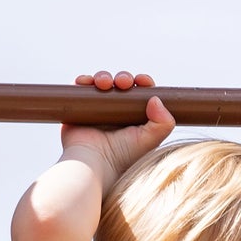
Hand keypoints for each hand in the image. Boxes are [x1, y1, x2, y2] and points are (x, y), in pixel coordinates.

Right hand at [62, 71, 174, 187]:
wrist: (93, 164)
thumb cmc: (122, 157)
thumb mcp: (150, 141)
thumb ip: (163, 122)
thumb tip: (155, 98)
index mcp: (133, 119)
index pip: (140, 94)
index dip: (143, 83)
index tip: (142, 81)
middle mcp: (114, 115)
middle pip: (120, 85)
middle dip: (123, 78)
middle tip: (123, 83)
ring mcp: (95, 112)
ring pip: (101, 84)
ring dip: (103, 77)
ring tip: (104, 83)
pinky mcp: (77, 111)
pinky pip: (79, 89)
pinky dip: (82, 81)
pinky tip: (86, 82)